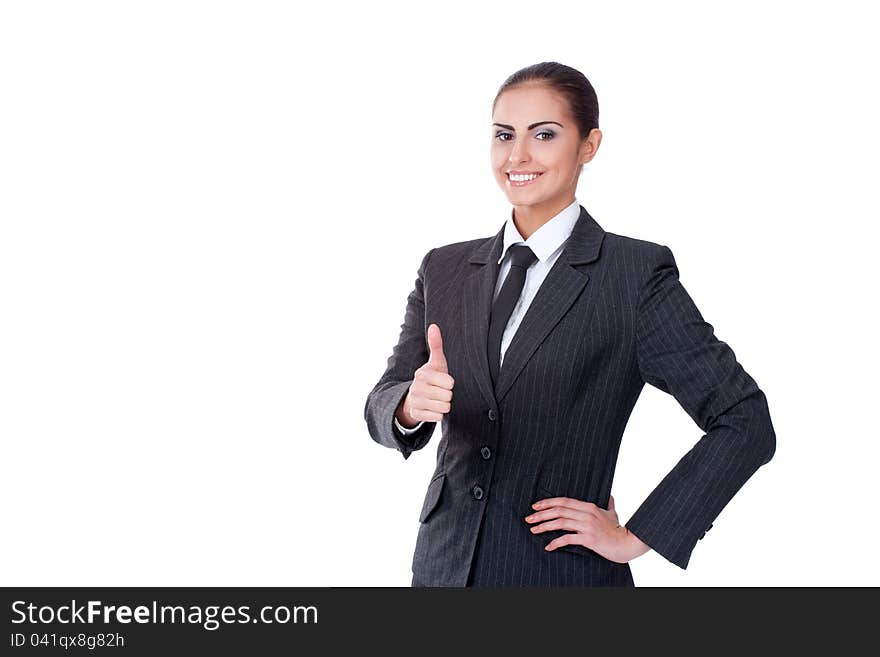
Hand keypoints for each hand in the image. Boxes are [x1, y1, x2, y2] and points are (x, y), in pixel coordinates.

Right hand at [397, 323, 453, 425]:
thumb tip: (434, 325)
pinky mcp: (416, 414)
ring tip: (438, 399)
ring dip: (444, 405)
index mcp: (421, 374)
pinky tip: (434, 408)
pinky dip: (439, 414)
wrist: (416, 396)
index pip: (449, 383)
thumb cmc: (432, 377)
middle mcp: (416, 387)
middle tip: (441, 391)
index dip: (450, 384)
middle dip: (448, 395)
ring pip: (443, 408)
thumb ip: (436, 345)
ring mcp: (415, 402)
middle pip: (447, 396)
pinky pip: (438, 417)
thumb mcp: (436, 362)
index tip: (445, 381)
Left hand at [524, 495, 650, 563]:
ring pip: (560, 522)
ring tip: (533, 530)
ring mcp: (588, 526)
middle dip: (541, 514)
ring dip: (544, 526)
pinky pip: (568, 539)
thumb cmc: (618, 530)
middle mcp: (587, 514)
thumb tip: (610, 496)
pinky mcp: (589, 539)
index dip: (548, 502)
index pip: (564, 501)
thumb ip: (609, 504)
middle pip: (559, 510)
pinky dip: (556, 542)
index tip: (535, 506)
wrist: (627, 543)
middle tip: (529, 518)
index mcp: (589, 506)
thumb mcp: (613, 513)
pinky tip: (548, 546)